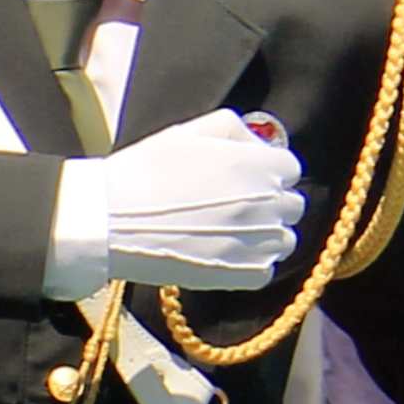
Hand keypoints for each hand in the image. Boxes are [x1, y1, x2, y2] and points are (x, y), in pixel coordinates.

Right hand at [51, 110, 305, 296]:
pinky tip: (221, 256)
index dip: (266, 172)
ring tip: (228, 235)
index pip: (289, 168)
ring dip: (264, 237)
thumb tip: (258, 143)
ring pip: (284, 240)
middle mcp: (269, 202)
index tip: (242, 180)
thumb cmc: (146, 171)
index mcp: (261, 164)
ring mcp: (259, 241)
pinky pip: (266, 271)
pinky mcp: (244, 274)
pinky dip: (249, 265)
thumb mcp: (191, 131)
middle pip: (291, 205)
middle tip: (232, 208)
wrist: (112, 221)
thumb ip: (235, 129)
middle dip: (269, 204)